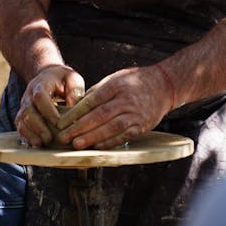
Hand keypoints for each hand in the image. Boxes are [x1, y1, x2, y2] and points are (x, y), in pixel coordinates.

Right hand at [16, 65, 84, 146]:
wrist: (48, 76)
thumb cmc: (63, 79)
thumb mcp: (72, 79)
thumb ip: (74, 90)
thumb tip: (75, 108)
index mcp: (41, 84)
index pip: (40, 97)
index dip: (48, 111)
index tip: (58, 123)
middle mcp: (28, 95)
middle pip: (28, 110)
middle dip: (38, 126)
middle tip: (49, 139)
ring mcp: (24, 105)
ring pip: (21, 120)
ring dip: (30, 133)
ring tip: (40, 144)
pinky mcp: (23, 115)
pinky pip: (20, 126)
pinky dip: (25, 136)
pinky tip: (33, 145)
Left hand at [56, 65, 171, 149]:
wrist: (164, 86)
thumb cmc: (134, 82)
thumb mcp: (115, 79)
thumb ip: (98, 92)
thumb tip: (77, 107)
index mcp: (116, 86)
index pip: (92, 101)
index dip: (75, 113)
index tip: (61, 122)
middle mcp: (126, 100)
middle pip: (99, 115)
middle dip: (79, 128)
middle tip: (64, 137)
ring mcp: (135, 114)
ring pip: (111, 128)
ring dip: (92, 137)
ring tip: (77, 144)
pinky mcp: (142, 126)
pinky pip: (124, 136)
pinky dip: (109, 142)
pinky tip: (96, 147)